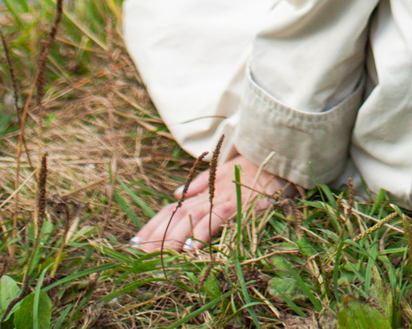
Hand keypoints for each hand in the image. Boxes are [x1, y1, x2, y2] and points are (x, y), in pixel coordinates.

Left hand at [130, 146, 295, 253]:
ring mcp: (219, 200)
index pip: (169, 209)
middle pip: (172, 216)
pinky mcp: (235, 205)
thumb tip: (175, 192)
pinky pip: (213, 221)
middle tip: (136, 256)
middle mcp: (205, 195)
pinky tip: (189, 248)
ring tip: (155, 257)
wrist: (277, 154)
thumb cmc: (253, 168)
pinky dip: (200, 233)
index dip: (151, 226)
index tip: (134, 242)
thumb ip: (199, 184)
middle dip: (153, 237)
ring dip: (169, 239)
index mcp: (202, 190)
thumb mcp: (223, 174)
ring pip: (187, 220)